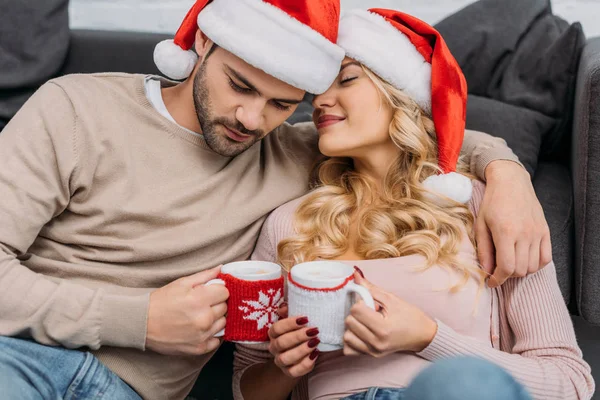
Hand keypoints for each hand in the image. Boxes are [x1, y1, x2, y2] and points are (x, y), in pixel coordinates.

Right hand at [146, 265, 228, 355]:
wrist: (142, 324)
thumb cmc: (161, 301)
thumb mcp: (181, 283)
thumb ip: (205, 275)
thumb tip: (221, 269)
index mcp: (200, 299)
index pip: (225, 292)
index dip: (217, 290)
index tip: (209, 292)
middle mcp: (204, 318)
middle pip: (225, 308)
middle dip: (215, 304)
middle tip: (201, 304)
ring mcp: (202, 335)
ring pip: (223, 323)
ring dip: (215, 319)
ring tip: (199, 316)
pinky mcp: (199, 349)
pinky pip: (216, 340)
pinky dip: (211, 334)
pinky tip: (199, 329)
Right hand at [268, 304, 320, 377]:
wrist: (302, 351)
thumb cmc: (298, 330)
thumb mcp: (294, 319)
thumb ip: (288, 310)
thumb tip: (284, 306)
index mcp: (273, 333)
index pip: (277, 328)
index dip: (290, 323)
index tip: (306, 319)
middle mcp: (274, 347)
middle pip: (281, 343)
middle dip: (298, 336)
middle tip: (314, 330)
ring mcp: (280, 360)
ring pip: (285, 358)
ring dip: (301, 350)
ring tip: (315, 342)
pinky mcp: (289, 372)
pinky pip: (294, 371)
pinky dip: (305, 364)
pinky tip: (315, 354)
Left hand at [343, 272, 436, 357]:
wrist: (423, 335)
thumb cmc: (410, 316)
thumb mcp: (392, 299)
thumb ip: (371, 288)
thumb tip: (355, 276)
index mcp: (383, 327)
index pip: (356, 310)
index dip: (361, 302)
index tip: (371, 303)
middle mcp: (376, 342)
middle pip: (349, 322)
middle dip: (356, 313)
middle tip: (369, 312)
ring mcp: (373, 351)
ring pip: (346, 336)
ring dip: (352, 326)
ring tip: (365, 322)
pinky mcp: (372, 356)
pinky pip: (349, 350)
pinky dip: (352, 339)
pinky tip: (361, 332)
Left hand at [478, 161, 551, 287]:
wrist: (511, 182)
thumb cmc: (492, 202)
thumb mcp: (481, 224)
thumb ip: (484, 249)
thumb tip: (486, 271)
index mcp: (506, 232)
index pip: (507, 267)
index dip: (498, 279)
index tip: (491, 282)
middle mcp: (525, 234)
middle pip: (520, 270)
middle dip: (507, 275)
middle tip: (498, 270)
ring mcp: (537, 233)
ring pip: (533, 267)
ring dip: (521, 271)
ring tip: (510, 263)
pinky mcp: (545, 231)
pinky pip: (546, 258)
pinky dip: (535, 265)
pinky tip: (524, 260)